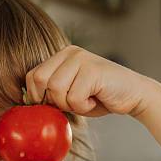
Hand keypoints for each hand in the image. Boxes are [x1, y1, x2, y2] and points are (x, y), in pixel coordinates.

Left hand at [25, 45, 150, 117]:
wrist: (134, 96)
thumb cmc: (99, 98)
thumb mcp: (70, 94)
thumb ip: (51, 93)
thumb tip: (27, 103)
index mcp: (61, 56)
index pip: (33, 76)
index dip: (37, 96)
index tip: (54, 106)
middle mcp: (70, 53)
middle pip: (41, 81)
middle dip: (53, 101)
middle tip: (72, 104)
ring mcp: (82, 59)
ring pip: (56, 90)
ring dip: (70, 105)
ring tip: (86, 100)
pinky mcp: (93, 70)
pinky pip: (74, 98)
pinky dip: (84, 107)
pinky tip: (96, 100)